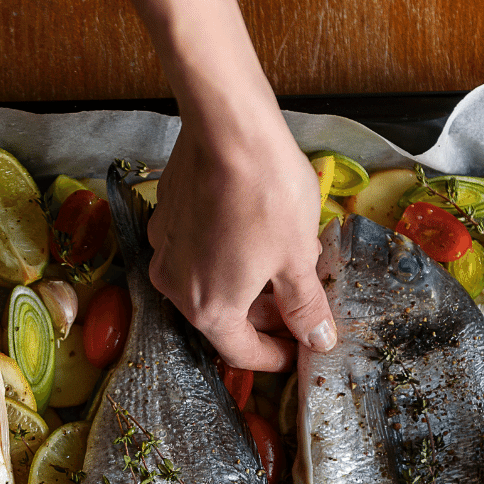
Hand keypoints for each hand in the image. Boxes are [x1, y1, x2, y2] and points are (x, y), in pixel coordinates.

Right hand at [146, 115, 335, 371]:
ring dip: (247, 284)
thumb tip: (317, 340)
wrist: (227, 125)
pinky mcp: (165, 218)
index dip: (276, 357)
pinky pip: (198, 250)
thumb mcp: (298, 259)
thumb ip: (305, 307)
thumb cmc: (266, 194)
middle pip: (226, 319)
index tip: (300, 351)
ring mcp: (165, 251)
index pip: (244, 353)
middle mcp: (177, 288)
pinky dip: (226, 253)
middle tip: (300, 306)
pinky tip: (255, 231)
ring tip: (285, 262)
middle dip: (266, 317)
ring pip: (212, 283)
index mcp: (210, 309)